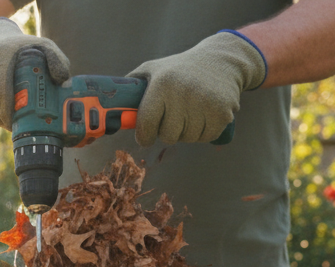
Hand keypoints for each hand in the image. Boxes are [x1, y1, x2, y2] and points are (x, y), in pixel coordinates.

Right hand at [0, 18, 69, 129]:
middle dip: (10, 121)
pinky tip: (4, 109)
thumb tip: (62, 80)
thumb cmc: (18, 48)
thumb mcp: (41, 46)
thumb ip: (56, 59)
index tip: (22, 123)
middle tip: (26, 124)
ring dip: (3, 120)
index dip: (9, 112)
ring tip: (17, 116)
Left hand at [127, 31, 265, 146]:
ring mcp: (204, 103)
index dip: (144, 136)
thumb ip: (132, 85)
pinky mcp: (222, 112)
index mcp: (162, 84)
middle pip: (168, 136)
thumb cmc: (180, 68)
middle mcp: (183, 94)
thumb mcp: (154, 68)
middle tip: (171, 120)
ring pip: (188, 139)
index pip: (147, 124)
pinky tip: (203, 116)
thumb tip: (112, 106)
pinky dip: (203, 132)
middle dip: (167, 132)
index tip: (145, 137)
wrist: (220, 60)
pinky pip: (206, 137)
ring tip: (190, 114)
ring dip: (186, 132)